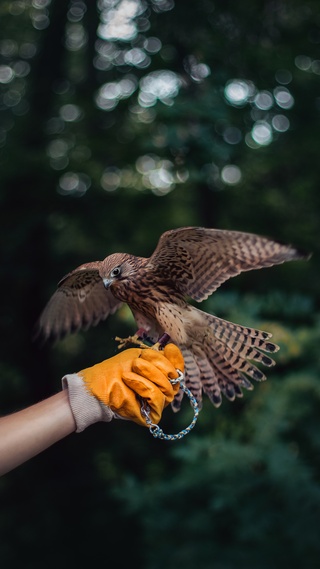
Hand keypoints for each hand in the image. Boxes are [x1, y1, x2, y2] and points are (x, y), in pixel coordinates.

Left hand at [62, 344, 183, 431]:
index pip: (178, 369)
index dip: (176, 359)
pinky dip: (143, 386)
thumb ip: (157, 355)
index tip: (169, 348)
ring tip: (132, 369)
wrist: (96, 386)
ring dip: (149, 375)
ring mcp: (156, 404)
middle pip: (175, 378)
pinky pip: (157, 399)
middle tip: (138, 362)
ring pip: (168, 389)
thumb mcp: (138, 356)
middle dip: (158, 366)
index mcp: (160, 377)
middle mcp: (162, 391)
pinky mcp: (150, 416)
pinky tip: (129, 380)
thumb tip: (172, 348)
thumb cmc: (114, 371)